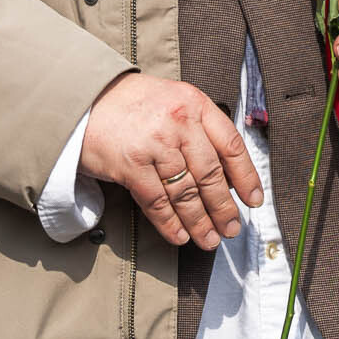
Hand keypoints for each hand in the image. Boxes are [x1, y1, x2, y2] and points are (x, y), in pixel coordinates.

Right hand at [78, 73, 262, 250]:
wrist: (84, 99)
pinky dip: (171, 223)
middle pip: (211, 174)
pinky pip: (157, 202)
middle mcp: (178, 122)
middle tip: (231, 228)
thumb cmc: (131, 103)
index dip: (246, 177)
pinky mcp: (130, 165)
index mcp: (194, 104)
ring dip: (200, 222)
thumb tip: (224, 173)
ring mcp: (154, 144)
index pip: (231, 145)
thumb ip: (198, 128)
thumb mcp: (173, 101)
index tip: (253, 200)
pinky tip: (180, 236)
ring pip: (186, 192)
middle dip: (224, 208)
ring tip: (209, 239)